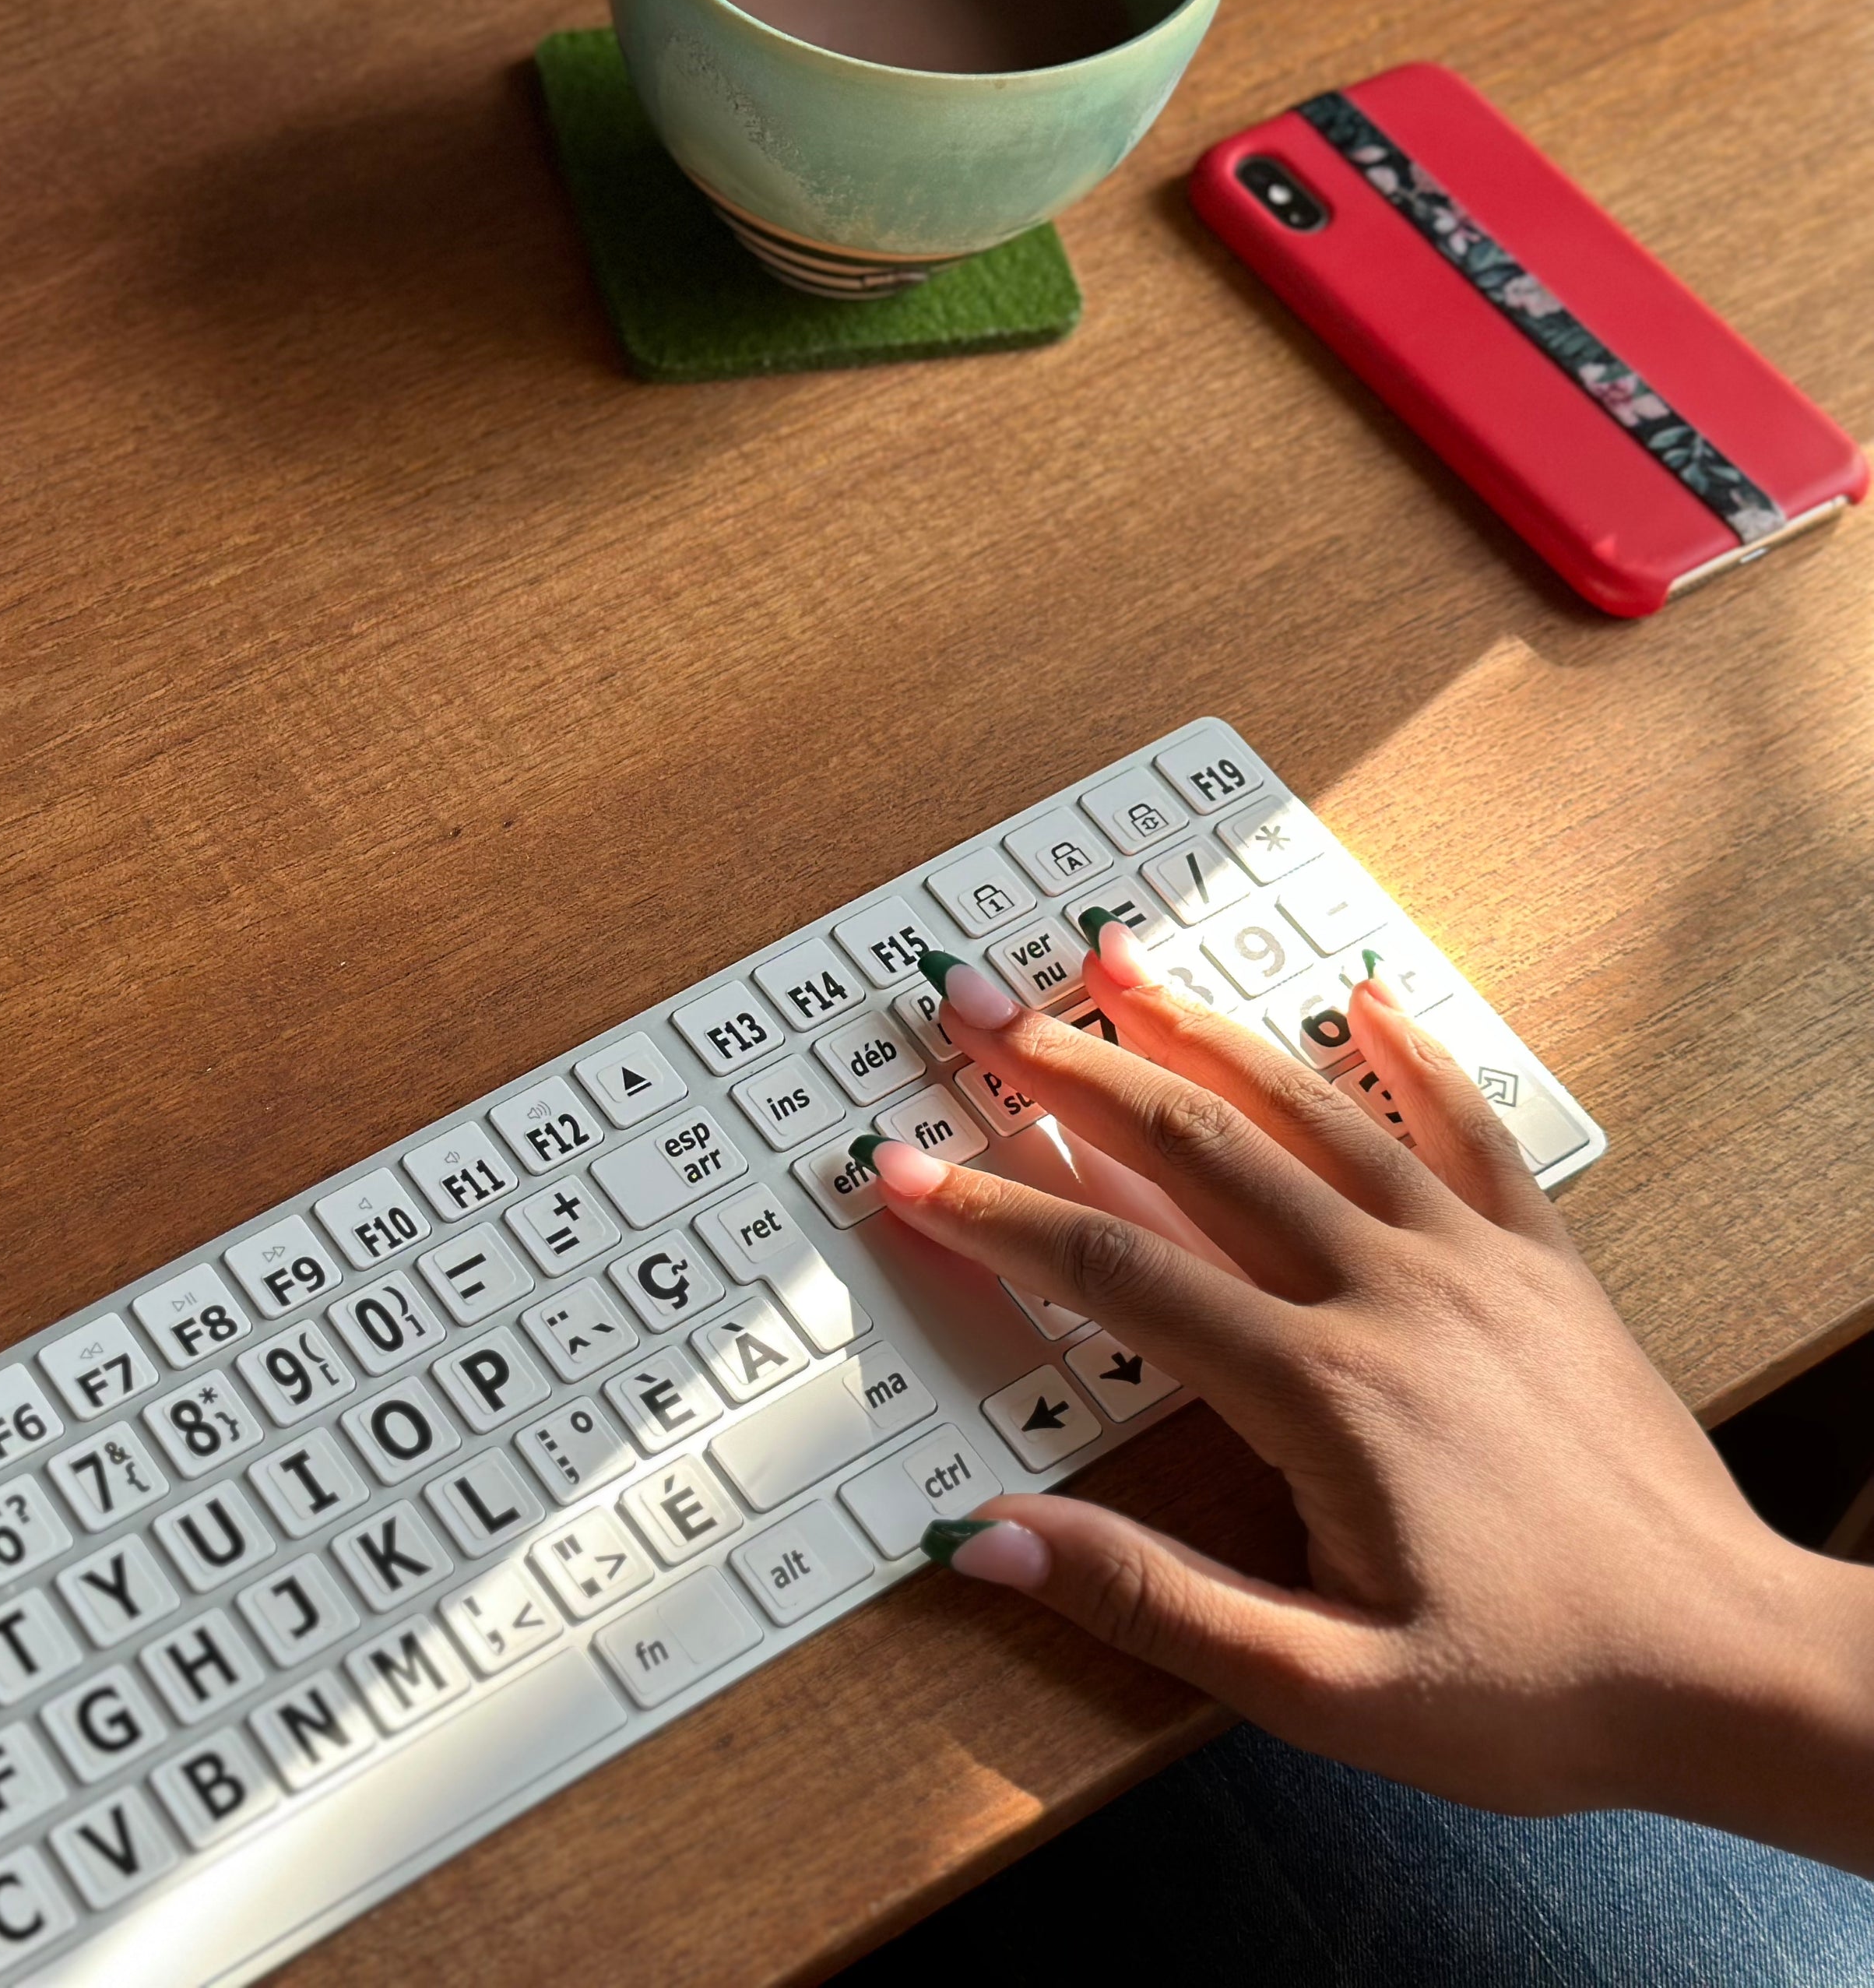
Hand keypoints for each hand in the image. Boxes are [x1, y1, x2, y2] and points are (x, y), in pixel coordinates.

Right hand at [867, 925, 1873, 1871]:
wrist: (1741, 1669)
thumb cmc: (1540, 1691)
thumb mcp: (1327, 1690)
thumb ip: (1151, 1603)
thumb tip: (988, 1542)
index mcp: (1320, 1390)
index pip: (1114, 1271)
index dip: (993, 1213)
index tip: (904, 1168)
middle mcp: (1390, 1295)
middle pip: (1196, 1148)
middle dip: (1069, 1067)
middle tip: (975, 1000)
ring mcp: (1477, 1265)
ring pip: (1313, 1111)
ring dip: (1202, 1027)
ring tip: (1117, 955)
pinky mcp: (1548, 1268)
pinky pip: (1472, 1132)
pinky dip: (1412, 1056)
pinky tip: (1365, 996)